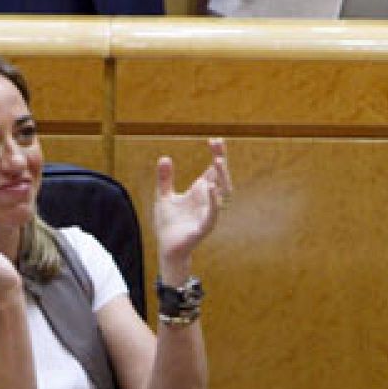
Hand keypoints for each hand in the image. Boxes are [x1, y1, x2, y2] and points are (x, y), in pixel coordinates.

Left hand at [154, 138, 231, 279]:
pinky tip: (210, 186)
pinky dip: (214, 200)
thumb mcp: (163, 196)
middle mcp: (208, 200)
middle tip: (217, 145)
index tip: (214, 140)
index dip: (217, 155)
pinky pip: (213, 213)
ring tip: (216, 161)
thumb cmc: (168, 224)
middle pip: (222, 178)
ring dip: (222, 177)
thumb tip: (165, 157)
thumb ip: (165, 178)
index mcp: (200, 192)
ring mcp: (208, 212)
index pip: (213, 170)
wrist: (167, 248)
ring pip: (223, 193)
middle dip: (222, 161)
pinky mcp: (204, 226)